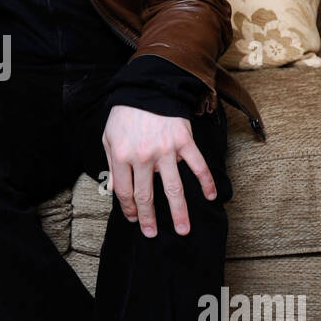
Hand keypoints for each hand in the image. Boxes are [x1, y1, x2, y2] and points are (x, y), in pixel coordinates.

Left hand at [101, 105, 216, 236]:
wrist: (147, 87)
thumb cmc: (125, 113)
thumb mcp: (109, 137)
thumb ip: (112, 164)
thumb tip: (114, 189)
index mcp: (122, 156)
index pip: (125, 191)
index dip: (129, 209)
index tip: (134, 219)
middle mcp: (143, 157)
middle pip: (146, 195)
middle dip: (149, 218)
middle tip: (152, 234)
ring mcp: (165, 151)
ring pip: (173, 188)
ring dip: (179, 212)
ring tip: (183, 230)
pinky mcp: (184, 142)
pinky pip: (197, 165)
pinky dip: (206, 182)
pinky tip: (210, 196)